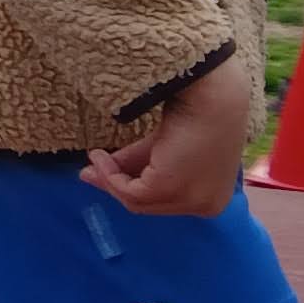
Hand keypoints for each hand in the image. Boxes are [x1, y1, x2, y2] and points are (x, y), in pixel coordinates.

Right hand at [81, 55, 256, 216]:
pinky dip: (110, 176)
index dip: (135, 186)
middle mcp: (206, 206)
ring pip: (137, 201)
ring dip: (110, 179)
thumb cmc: (199, 111)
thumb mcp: (167, 146)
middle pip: (151, 204)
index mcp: (214, 197)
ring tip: (93, 157)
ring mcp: (190, 201)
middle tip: (88, 171)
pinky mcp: (170, 189)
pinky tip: (99, 157)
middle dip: (116, 186)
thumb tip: (101, 168)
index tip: (107, 175)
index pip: (167, 201)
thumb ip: (140, 162)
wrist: (212, 96)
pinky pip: (129, 192)